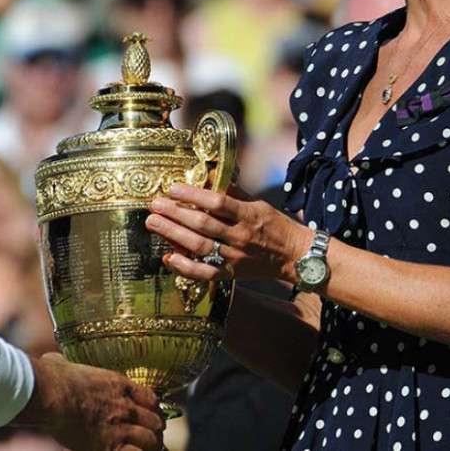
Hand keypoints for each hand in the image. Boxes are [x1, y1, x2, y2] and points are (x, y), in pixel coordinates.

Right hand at [18, 353, 163, 449]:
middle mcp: (125, 405)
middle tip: (152, 435)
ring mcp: (120, 426)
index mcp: (118, 385)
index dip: (153, 408)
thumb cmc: (54, 378)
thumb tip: (52, 359)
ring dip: (150, 445)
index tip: (151, 414)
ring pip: (150, 440)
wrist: (51, 394)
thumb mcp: (66, 365)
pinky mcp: (110, 445)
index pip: (150, 398)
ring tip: (147, 449)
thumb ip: (66, 364)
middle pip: (155, 420)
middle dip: (155, 429)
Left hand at [145, 183, 313, 282]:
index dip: (193, 195)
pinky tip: (169, 257)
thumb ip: (233, 192)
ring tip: (154, 223)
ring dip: (173, 234)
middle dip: (175, 213)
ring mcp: (235, 257)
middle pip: (203, 224)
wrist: (295, 256)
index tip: (173, 188)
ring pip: (200, 246)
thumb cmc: (275, 226)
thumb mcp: (258, 204)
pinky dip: (186, 267)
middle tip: (154, 205)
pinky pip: (205, 273)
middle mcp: (241, 236)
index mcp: (248, 215)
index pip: (217, 202)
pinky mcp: (232, 274)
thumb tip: (209, 176)